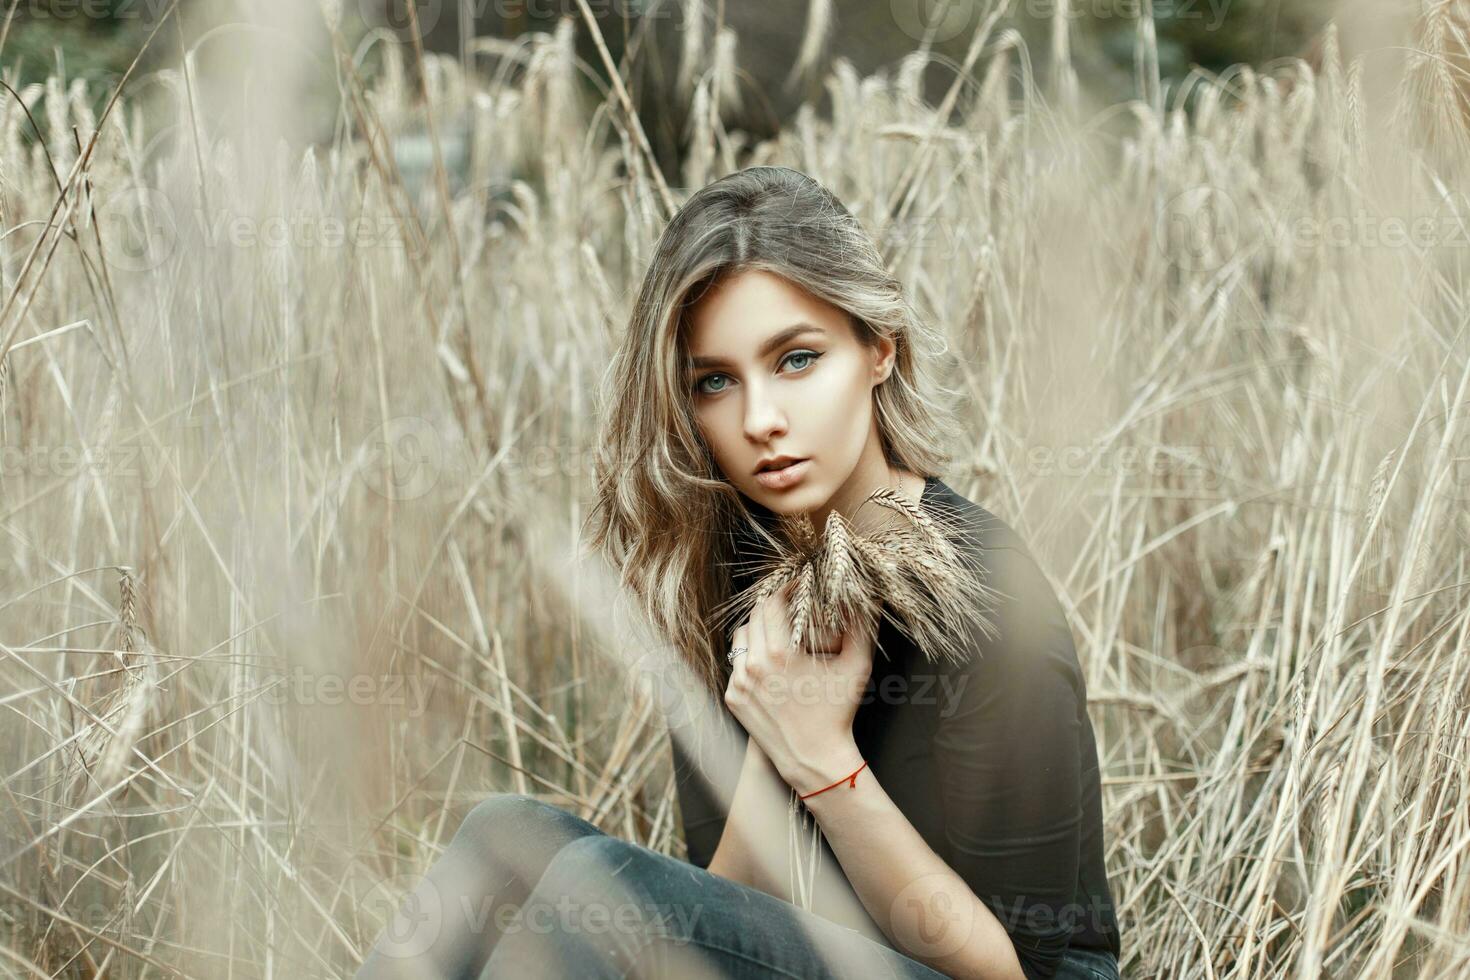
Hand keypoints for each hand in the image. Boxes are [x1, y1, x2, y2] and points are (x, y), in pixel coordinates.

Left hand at [723, 581, 874, 793]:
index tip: (798, 586)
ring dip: (758, 630)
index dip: (785, 590)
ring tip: (780, 632)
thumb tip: (870, 595)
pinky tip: (771, 662)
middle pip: (755, 616)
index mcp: (778, 653)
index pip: (772, 603)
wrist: (814, 758)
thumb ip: (862, 626)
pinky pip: (737, 665)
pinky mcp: (734, 697)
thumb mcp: (856, 667)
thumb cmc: (837, 712)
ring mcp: (739, 682)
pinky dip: (751, 657)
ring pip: (741, 638)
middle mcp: (753, 665)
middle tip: (791, 605)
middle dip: (772, 607)